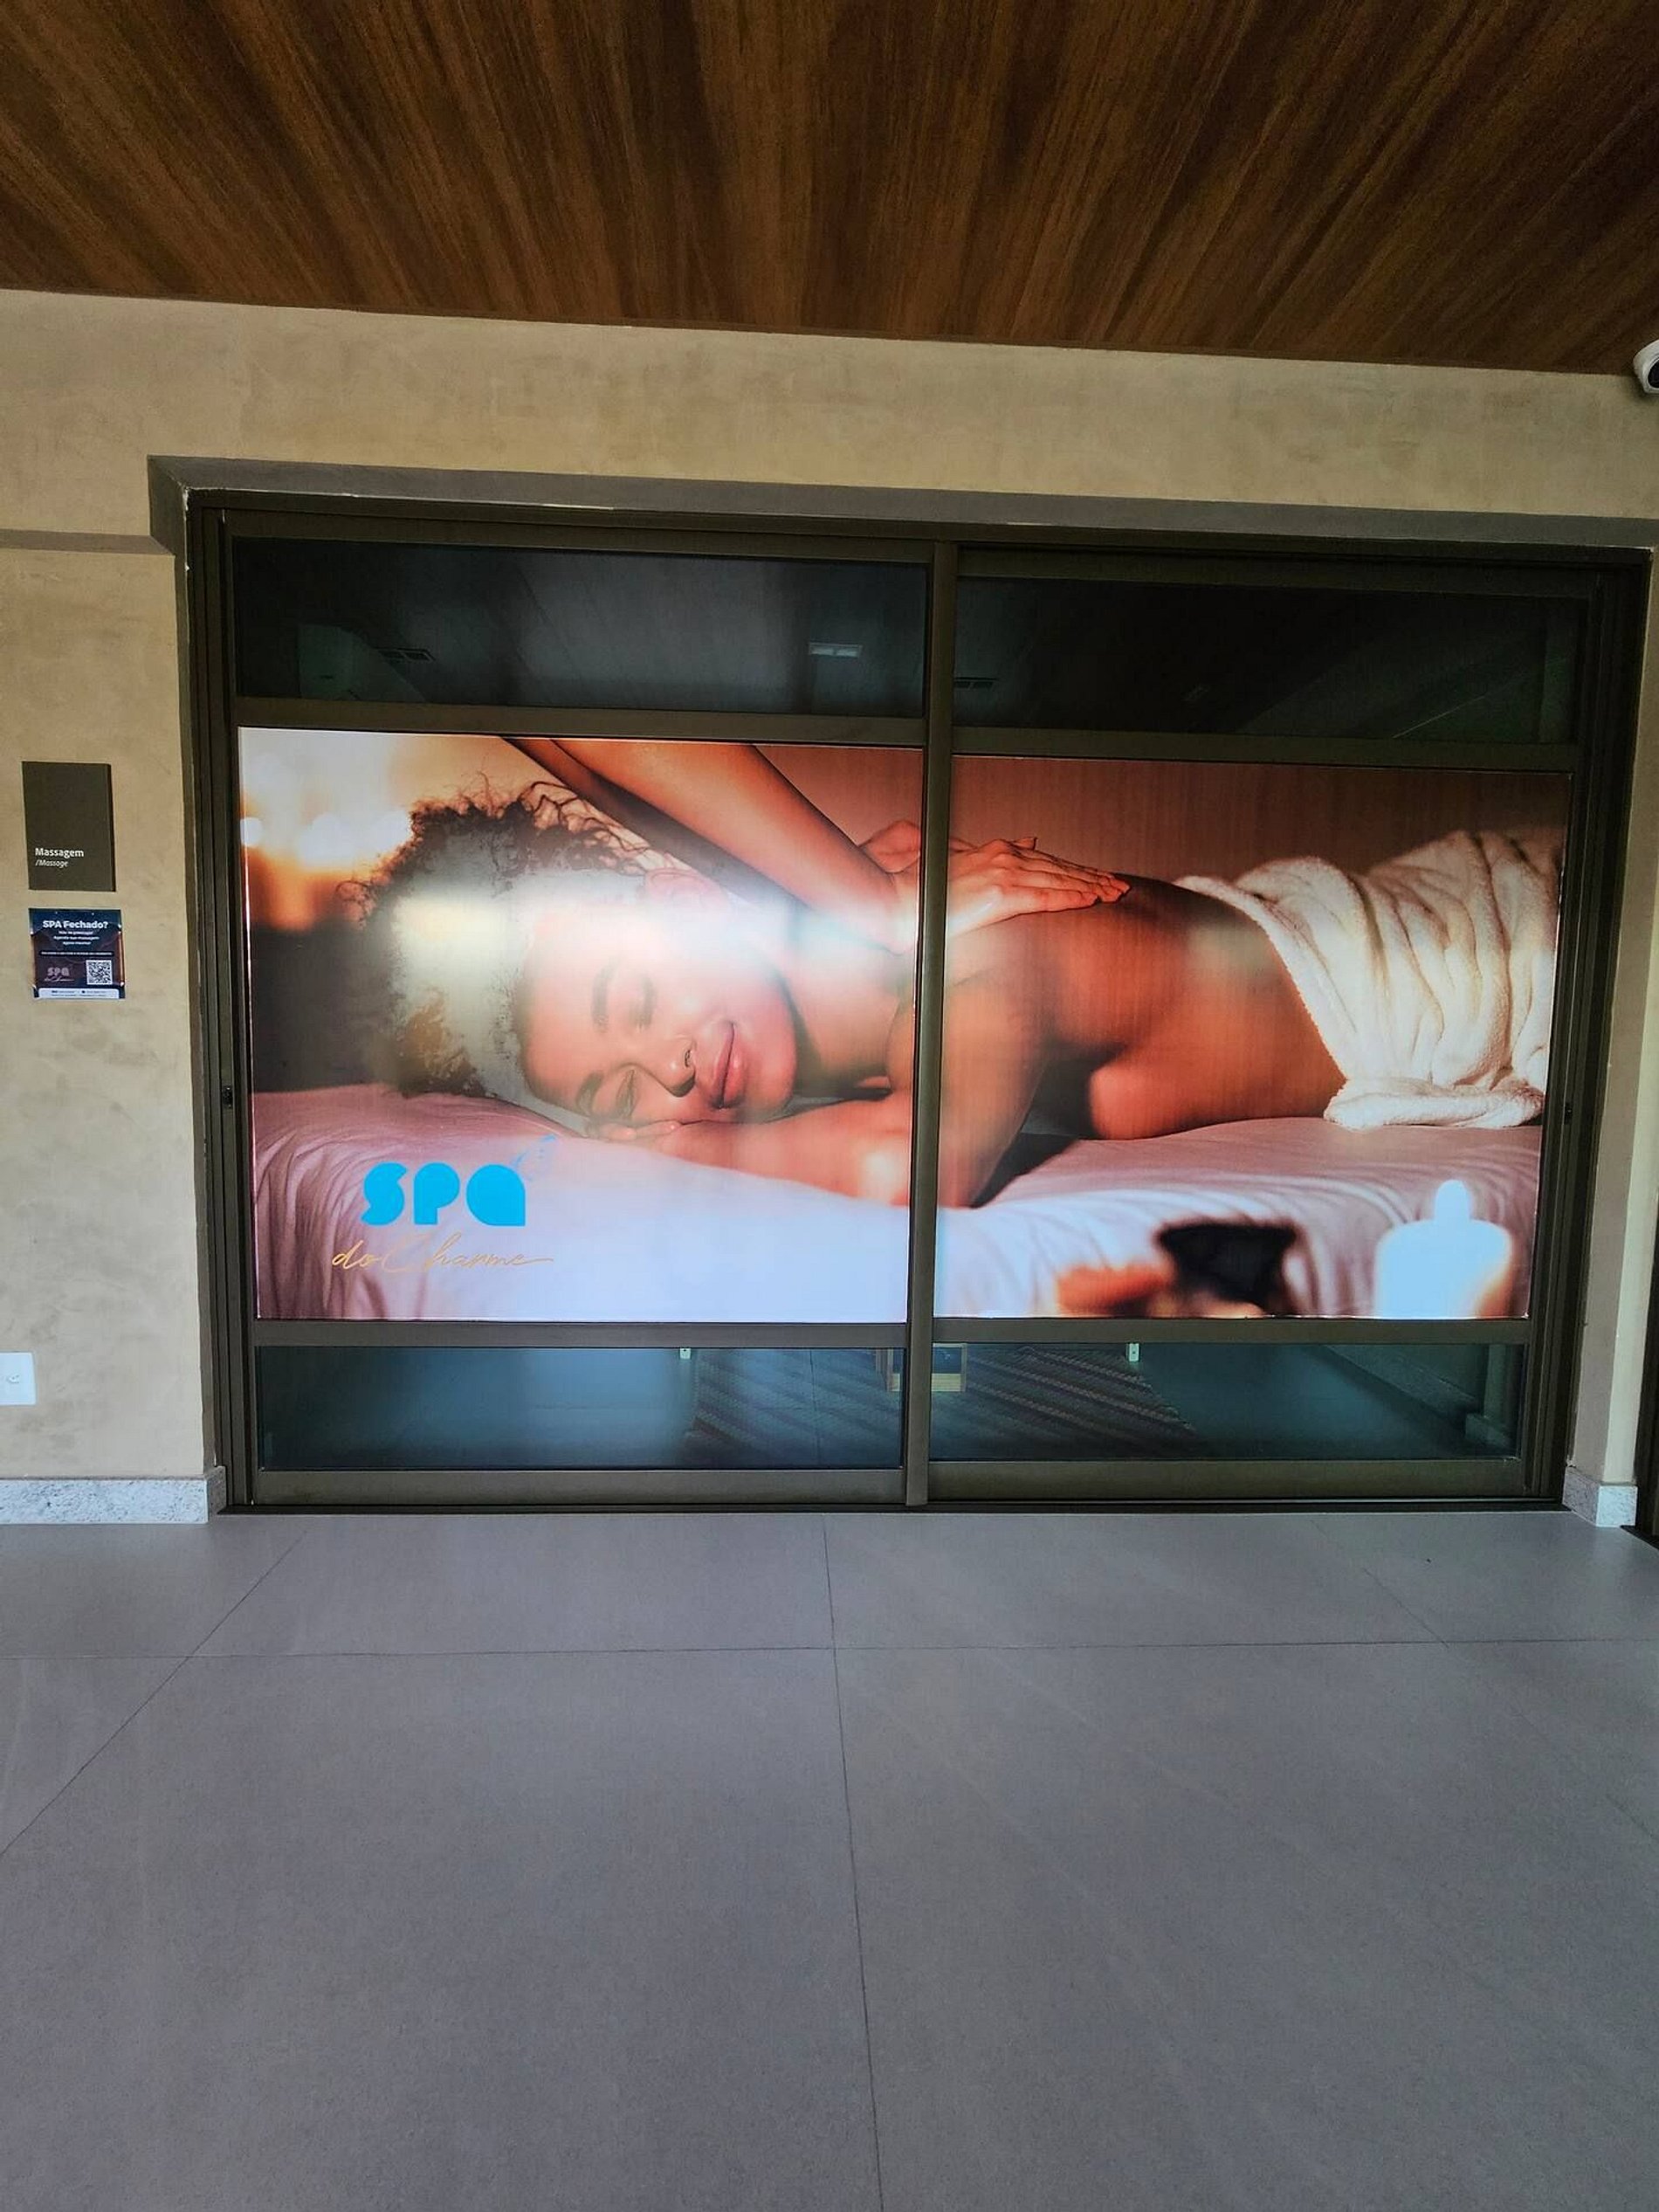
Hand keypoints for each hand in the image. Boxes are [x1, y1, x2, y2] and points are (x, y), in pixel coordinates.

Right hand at [859, 822, 1127, 948]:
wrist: (898, 903)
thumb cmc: (922, 891)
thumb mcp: (961, 861)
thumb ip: (997, 853)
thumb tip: (1030, 841)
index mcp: (994, 851)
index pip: (1046, 860)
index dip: (1075, 869)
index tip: (1098, 876)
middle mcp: (1003, 857)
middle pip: (1059, 868)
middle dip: (1092, 877)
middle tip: (1118, 885)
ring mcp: (1002, 875)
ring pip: (1058, 881)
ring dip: (1090, 887)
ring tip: (1114, 893)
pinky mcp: (1000, 896)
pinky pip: (1045, 898)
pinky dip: (1071, 897)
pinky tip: (1090, 900)